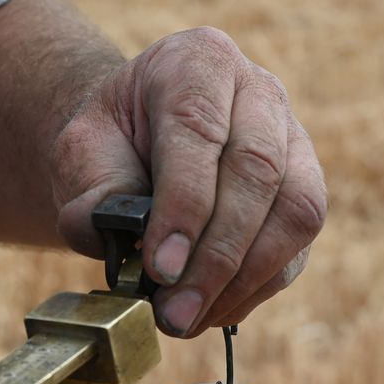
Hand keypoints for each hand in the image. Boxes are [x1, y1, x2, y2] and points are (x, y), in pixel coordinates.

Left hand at [52, 26, 326, 337]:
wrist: (133, 146)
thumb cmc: (108, 148)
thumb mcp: (81, 154)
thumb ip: (94, 194)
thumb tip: (119, 241)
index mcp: (198, 64)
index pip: (200, 130)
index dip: (185, 205)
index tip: (160, 267)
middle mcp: (259, 93)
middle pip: (258, 172)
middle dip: (215, 255)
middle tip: (174, 311)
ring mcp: (293, 141)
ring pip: (295, 211)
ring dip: (242, 279)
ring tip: (189, 320)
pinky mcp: (303, 193)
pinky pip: (298, 247)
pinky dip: (254, 289)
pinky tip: (211, 312)